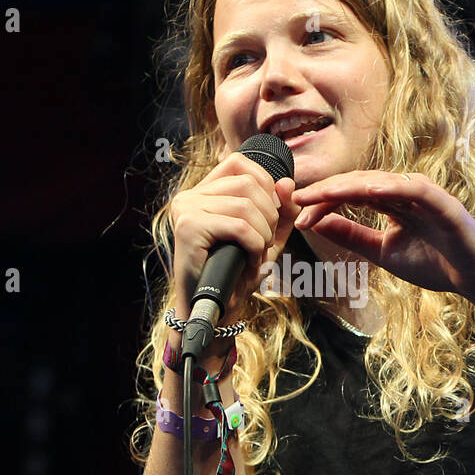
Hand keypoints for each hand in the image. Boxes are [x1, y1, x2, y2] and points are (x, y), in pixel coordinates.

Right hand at [169, 151, 300, 323]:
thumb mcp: (266, 237)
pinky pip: (239, 227)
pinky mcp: (189, 228)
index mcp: (203, 191)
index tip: (272, 215)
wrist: (212, 310)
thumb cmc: (236, 273)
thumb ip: (281, 210)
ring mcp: (186, 209)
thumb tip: (287, 182)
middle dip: (270, 215)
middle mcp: (190, 195)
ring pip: (246, 206)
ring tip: (257, 254)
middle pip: (248, 183)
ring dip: (263, 234)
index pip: (240, 163)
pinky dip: (255, 245)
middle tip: (265, 243)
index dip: (266, 184)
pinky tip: (250, 261)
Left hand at [290, 171, 474, 302]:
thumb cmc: (433, 263)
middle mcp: (405, 191)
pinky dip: (392, 187)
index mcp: (392, 201)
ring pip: (382, 182)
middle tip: (299, 199)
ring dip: (350, 186)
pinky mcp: (443, 203)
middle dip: (328, 191)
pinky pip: (415, 190)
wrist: (472, 279)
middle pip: (360, 183)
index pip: (350, 194)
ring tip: (323, 192)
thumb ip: (352, 236)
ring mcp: (425, 194)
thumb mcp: (382, 252)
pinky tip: (368, 190)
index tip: (298, 212)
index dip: (323, 201)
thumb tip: (315, 223)